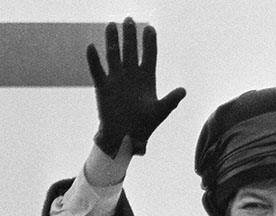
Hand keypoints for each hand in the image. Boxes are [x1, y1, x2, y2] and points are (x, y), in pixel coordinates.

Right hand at [86, 17, 184, 156]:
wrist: (126, 137)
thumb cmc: (145, 125)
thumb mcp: (160, 111)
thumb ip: (171, 100)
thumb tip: (183, 90)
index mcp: (147, 79)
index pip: (149, 55)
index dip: (149, 42)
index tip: (150, 27)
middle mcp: (131, 75)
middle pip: (131, 51)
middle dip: (130, 36)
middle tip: (129, 19)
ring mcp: (116, 79)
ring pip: (113, 55)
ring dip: (112, 41)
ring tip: (112, 25)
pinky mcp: (103, 87)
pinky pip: (97, 70)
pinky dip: (94, 59)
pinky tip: (91, 46)